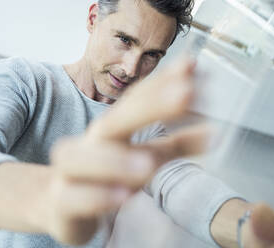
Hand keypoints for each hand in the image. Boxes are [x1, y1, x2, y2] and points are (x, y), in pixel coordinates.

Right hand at [46, 58, 211, 244]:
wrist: (61, 204)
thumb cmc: (107, 174)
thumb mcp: (144, 157)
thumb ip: (175, 144)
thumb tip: (212, 131)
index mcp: (113, 129)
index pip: (136, 101)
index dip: (163, 84)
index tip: (193, 67)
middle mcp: (91, 145)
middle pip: (114, 121)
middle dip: (148, 107)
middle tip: (185, 95)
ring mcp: (71, 173)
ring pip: (82, 159)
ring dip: (116, 160)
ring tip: (150, 163)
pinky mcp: (64, 204)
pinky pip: (75, 199)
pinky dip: (98, 197)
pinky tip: (122, 198)